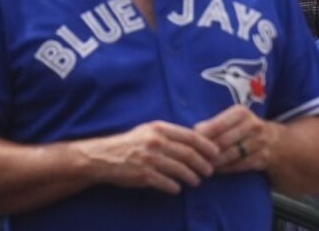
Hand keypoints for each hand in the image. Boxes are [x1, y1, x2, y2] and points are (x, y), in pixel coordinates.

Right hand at [80, 120, 218, 193]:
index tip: (216, 153)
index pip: (191, 137)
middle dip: (202, 164)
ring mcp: (150, 159)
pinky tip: (178, 189)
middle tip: (209, 171)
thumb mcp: (149, 131)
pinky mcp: (143, 174)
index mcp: (160, 129)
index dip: (207, 146)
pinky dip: (174, 187)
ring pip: (180, 169)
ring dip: (191, 177)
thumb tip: (196, 138)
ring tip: (197, 181)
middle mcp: (156, 142)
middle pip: (189, 154)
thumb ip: (170, 134)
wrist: (103, 156)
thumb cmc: (130, 143)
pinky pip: (165, 182)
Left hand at [194, 104, 275, 176]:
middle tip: (194, 159)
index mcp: (242, 112)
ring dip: (215, 162)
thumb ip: (212, 124)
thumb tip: (195, 131)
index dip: (203, 135)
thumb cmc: (243, 129)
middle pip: (224, 141)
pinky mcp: (263, 157)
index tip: (191, 144)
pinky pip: (240, 165)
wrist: (275, 140)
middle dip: (208, 152)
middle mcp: (253, 125)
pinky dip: (226, 169)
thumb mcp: (231, 120)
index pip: (218, 124)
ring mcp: (260, 142)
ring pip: (232, 154)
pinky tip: (216, 170)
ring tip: (202, 166)